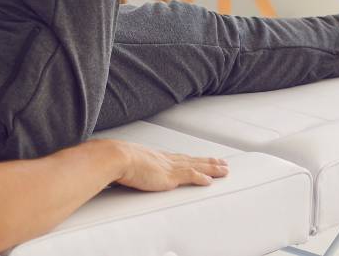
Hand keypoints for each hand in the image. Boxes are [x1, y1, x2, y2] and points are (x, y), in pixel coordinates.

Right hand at [112, 140, 229, 191]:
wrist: (115, 157)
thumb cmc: (116, 160)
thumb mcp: (126, 163)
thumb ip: (131, 167)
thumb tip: (125, 171)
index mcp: (156, 157)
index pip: (180, 158)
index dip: (192, 159)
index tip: (200, 159)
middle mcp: (165, 159)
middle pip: (192, 160)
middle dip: (208, 162)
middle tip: (222, 162)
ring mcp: (168, 167)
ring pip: (195, 166)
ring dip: (211, 168)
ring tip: (223, 169)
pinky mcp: (168, 176)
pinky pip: (189, 176)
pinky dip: (200, 178)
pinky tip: (210, 181)